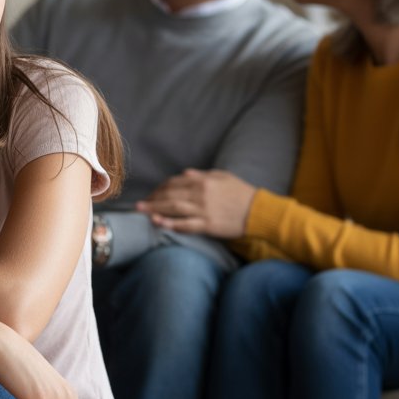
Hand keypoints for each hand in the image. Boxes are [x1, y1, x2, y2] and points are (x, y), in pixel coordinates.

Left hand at [137, 169, 254, 238]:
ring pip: (173, 209)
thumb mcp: (222, 177)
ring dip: (155, 209)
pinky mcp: (208, 225)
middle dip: (153, 199)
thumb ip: (202, 175)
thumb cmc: (241, 192)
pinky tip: (158, 222)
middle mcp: (200, 194)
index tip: (152, 193)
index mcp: (203, 181)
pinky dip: (170, 223)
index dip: (160, 188)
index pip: (174, 183)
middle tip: (140, 204)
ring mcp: (204, 210)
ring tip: (141, 211)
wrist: (258, 211)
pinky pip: (185, 225)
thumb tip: (184, 174)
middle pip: (170, 195)